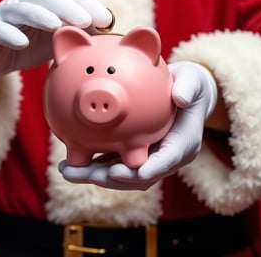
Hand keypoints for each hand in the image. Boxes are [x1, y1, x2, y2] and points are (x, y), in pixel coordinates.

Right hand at [0, 0, 111, 79]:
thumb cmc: (27, 44)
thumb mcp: (56, 40)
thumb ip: (78, 34)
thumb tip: (108, 33)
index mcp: (45, 0)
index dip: (88, 5)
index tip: (107, 20)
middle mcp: (26, 0)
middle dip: (69, 8)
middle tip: (87, 20)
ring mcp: (5, 13)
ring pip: (23, 10)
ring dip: (41, 16)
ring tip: (56, 25)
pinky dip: (10, 35)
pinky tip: (22, 43)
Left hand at [59, 61, 216, 189]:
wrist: (184, 93)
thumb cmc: (189, 85)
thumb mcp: (192, 82)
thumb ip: (188, 88)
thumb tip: (181, 96)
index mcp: (182, 145)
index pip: (165, 162)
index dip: (147, 170)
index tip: (124, 172)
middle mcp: (166, 158)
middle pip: (139, 176)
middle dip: (113, 179)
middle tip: (88, 174)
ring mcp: (149, 159)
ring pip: (122, 174)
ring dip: (95, 176)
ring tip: (68, 171)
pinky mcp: (135, 154)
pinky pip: (113, 163)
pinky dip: (92, 164)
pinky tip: (69, 160)